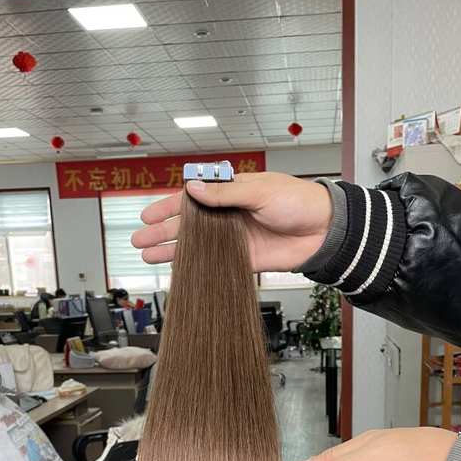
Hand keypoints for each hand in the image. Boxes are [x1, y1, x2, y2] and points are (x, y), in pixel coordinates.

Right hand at [131, 172, 332, 271]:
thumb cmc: (297, 202)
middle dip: (162, 232)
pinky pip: (213, 263)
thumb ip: (224, 194)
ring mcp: (232, 239)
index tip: (147, 215)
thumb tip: (193, 189)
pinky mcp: (242, 259)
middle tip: (138, 240)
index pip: (191, 199)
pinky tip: (178, 270)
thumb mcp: (258, 191)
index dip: (168, 208)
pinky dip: (195, 267)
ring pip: (195, 246)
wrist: (322, 230)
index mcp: (229, 192)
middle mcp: (227, 216)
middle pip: (186, 225)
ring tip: (148, 256)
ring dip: (172, 251)